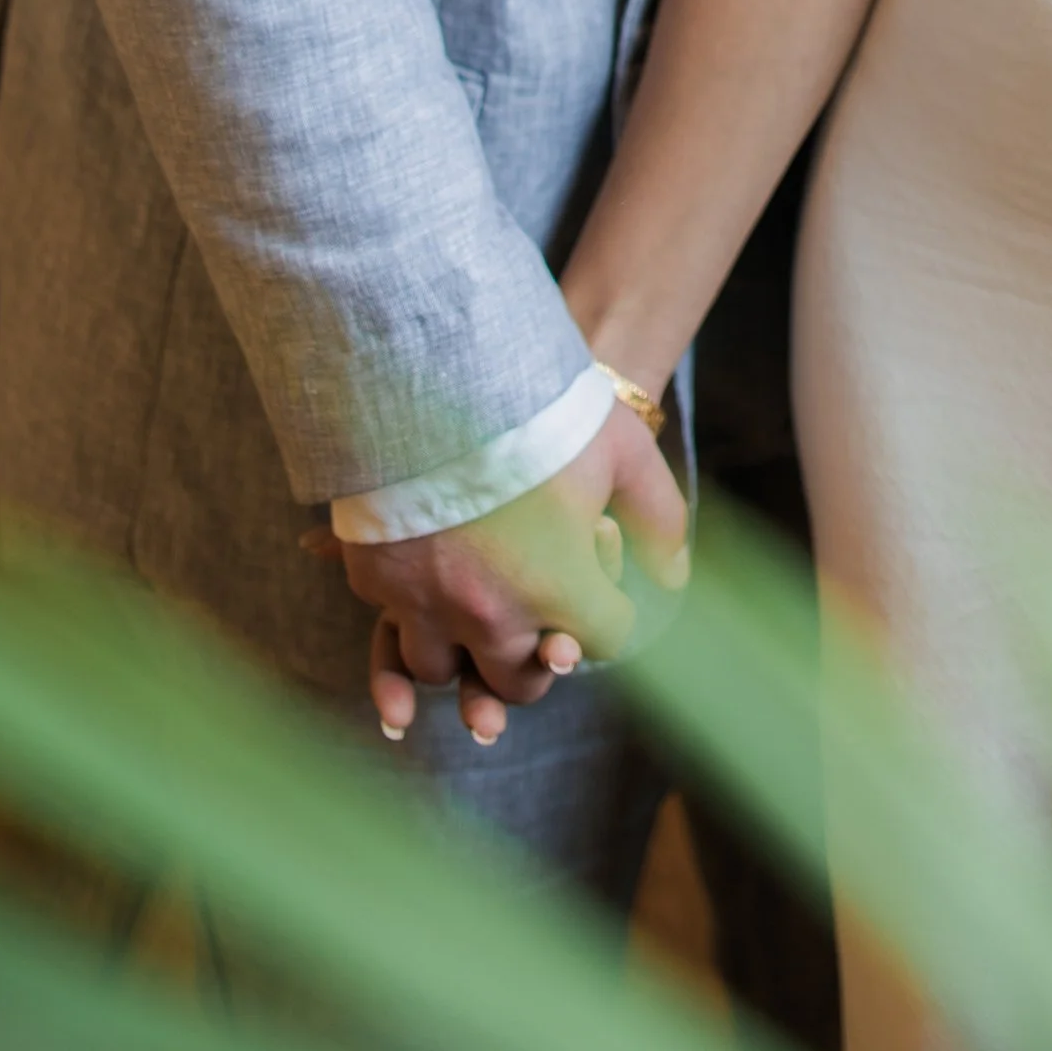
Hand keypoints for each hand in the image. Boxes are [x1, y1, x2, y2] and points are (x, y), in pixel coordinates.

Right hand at [339, 403, 687, 746]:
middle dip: (534, 667)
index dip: (615, 620)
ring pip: (441, 669)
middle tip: (543, 640)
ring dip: (463, 654)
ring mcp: (424, 600)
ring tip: (477, 624)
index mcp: (559, 591)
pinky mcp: (375, 577)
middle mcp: (490, 614)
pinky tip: (422, 588)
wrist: (442, 366)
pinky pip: (391, 621)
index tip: (611, 597)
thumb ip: (660, 520)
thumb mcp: (624, 450)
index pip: (605, 643)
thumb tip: (677, 577)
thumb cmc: (543, 409)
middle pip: (515, 684)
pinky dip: (407, 614)